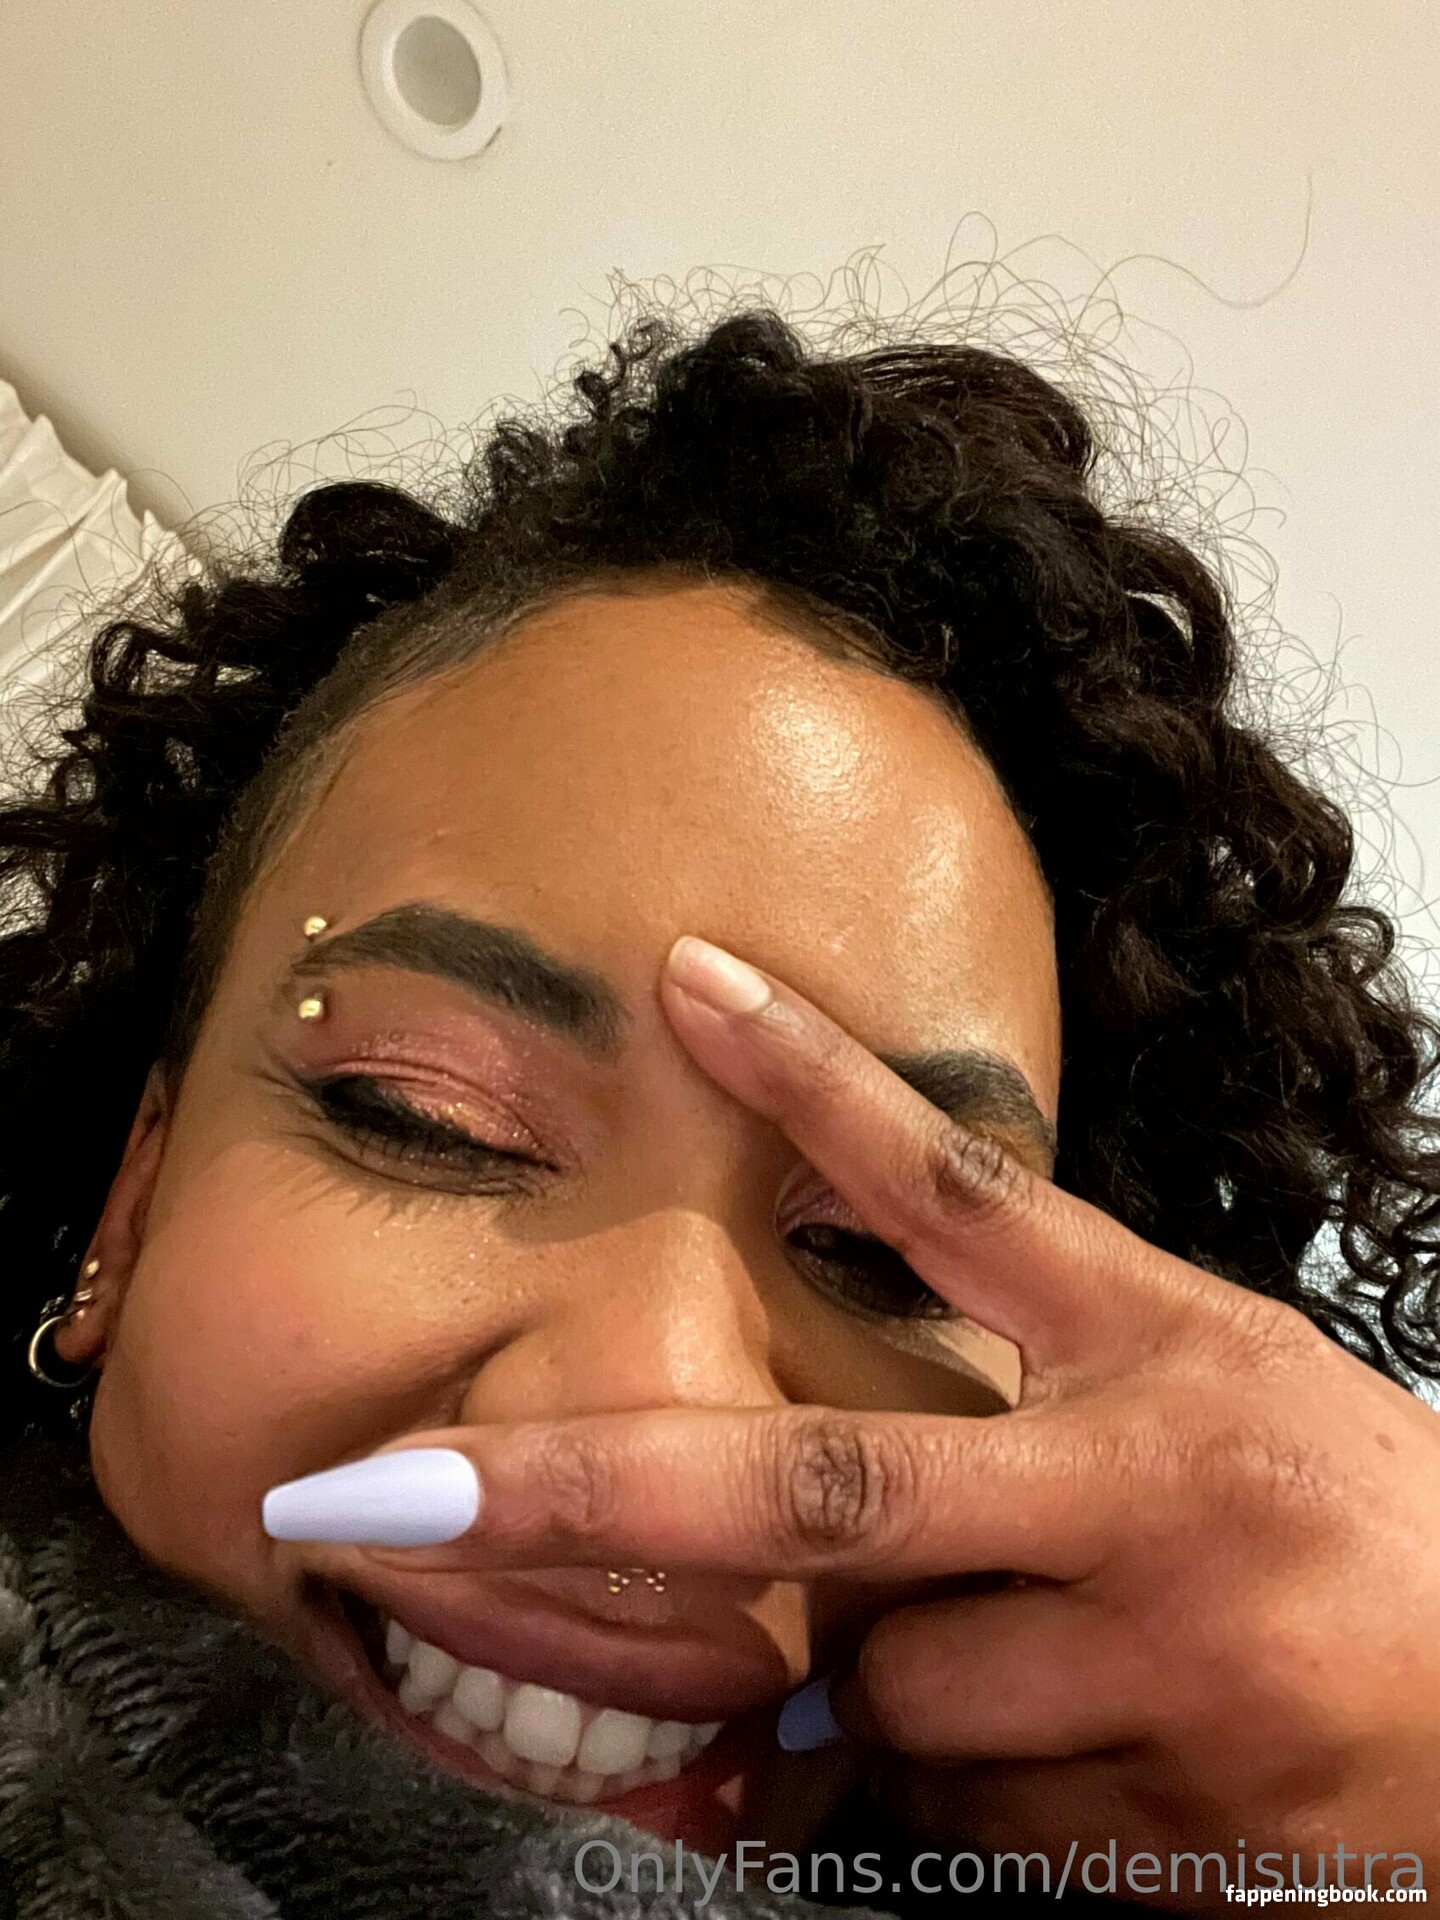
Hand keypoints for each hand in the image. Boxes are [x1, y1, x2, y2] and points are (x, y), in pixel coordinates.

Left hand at [275, 933, 1439, 1893]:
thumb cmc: (1365, 1522)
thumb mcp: (1218, 1392)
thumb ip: (1033, 1408)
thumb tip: (815, 1515)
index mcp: (1163, 1346)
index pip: (961, 1188)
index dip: (816, 1079)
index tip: (678, 981)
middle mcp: (1150, 1486)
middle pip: (826, 1485)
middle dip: (587, 1491)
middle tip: (390, 1500)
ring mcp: (1166, 1665)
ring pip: (886, 1700)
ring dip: (891, 1693)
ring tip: (1057, 1654)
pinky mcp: (1177, 1823)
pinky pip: (966, 1820)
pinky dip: (973, 1789)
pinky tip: (1105, 1748)